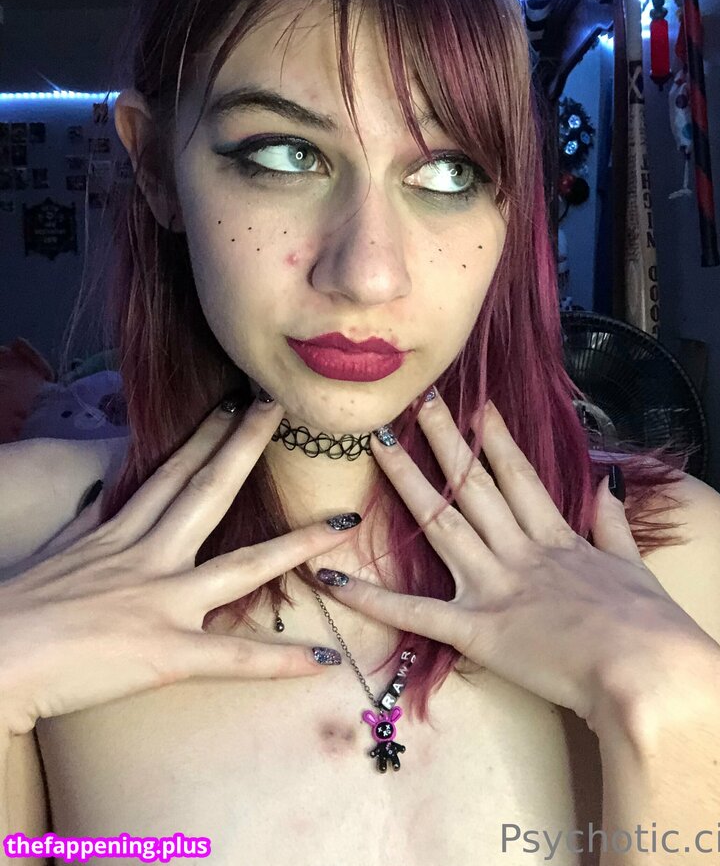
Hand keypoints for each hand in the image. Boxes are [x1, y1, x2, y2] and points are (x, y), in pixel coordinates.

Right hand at [0, 395, 355, 736]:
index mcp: (118, 535)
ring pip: (243, 566)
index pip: (170, 473)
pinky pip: (232, 658)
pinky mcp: (164, 653)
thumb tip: (98, 492)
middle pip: (208, 490)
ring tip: (341, 526)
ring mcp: (160, 602)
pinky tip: (322, 658)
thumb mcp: (55, 551)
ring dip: (296, 545)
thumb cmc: (13, 610)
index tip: (234, 404)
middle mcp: (147, 557)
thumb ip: (86, 523)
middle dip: (247, 446)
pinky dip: (279, 661)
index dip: (205, 437)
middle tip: (282, 407)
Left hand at [316, 389, 719, 733]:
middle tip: (416, 401)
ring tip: (379, 444)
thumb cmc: (650, 626)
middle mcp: (519, 551)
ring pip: (441, 523)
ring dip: (407, 483)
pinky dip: (372, 598)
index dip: (495, 439)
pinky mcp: (476, 630)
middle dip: (444, 440)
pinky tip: (334, 577)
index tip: (477, 405)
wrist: (648, 671)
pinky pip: (415, 613)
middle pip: (472, 485)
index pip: (518, 476)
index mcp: (557, 538)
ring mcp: (494, 586)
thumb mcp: (634, 566)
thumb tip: (608, 485)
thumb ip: (613, 525)